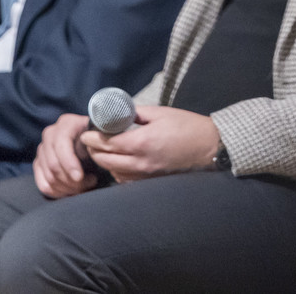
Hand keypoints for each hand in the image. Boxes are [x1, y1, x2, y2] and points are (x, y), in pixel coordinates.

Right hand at [34, 113, 97, 198]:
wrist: (93, 142)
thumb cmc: (100, 139)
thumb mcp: (102, 136)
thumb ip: (98, 139)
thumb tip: (93, 146)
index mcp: (66, 123)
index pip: (61, 145)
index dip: (69, 163)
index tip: (79, 177)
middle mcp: (50, 134)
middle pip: (53, 164)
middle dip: (71, 180)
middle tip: (90, 183)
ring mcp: (42, 150)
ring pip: (49, 177)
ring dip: (68, 187)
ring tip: (86, 185)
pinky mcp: (39, 164)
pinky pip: (43, 185)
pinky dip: (58, 193)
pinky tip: (73, 191)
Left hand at [82, 106, 220, 182]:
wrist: (210, 147)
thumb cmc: (188, 127)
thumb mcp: (161, 113)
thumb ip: (136, 113)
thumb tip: (118, 114)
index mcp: (142, 142)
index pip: (107, 143)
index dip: (92, 138)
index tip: (86, 133)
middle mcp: (141, 162)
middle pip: (105, 160)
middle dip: (95, 150)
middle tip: (91, 141)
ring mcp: (145, 174)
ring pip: (113, 172)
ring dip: (105, 162)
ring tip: (104, 151)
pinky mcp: (150, 181)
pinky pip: (125, 180)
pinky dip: (117, 171)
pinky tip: (120, 163)